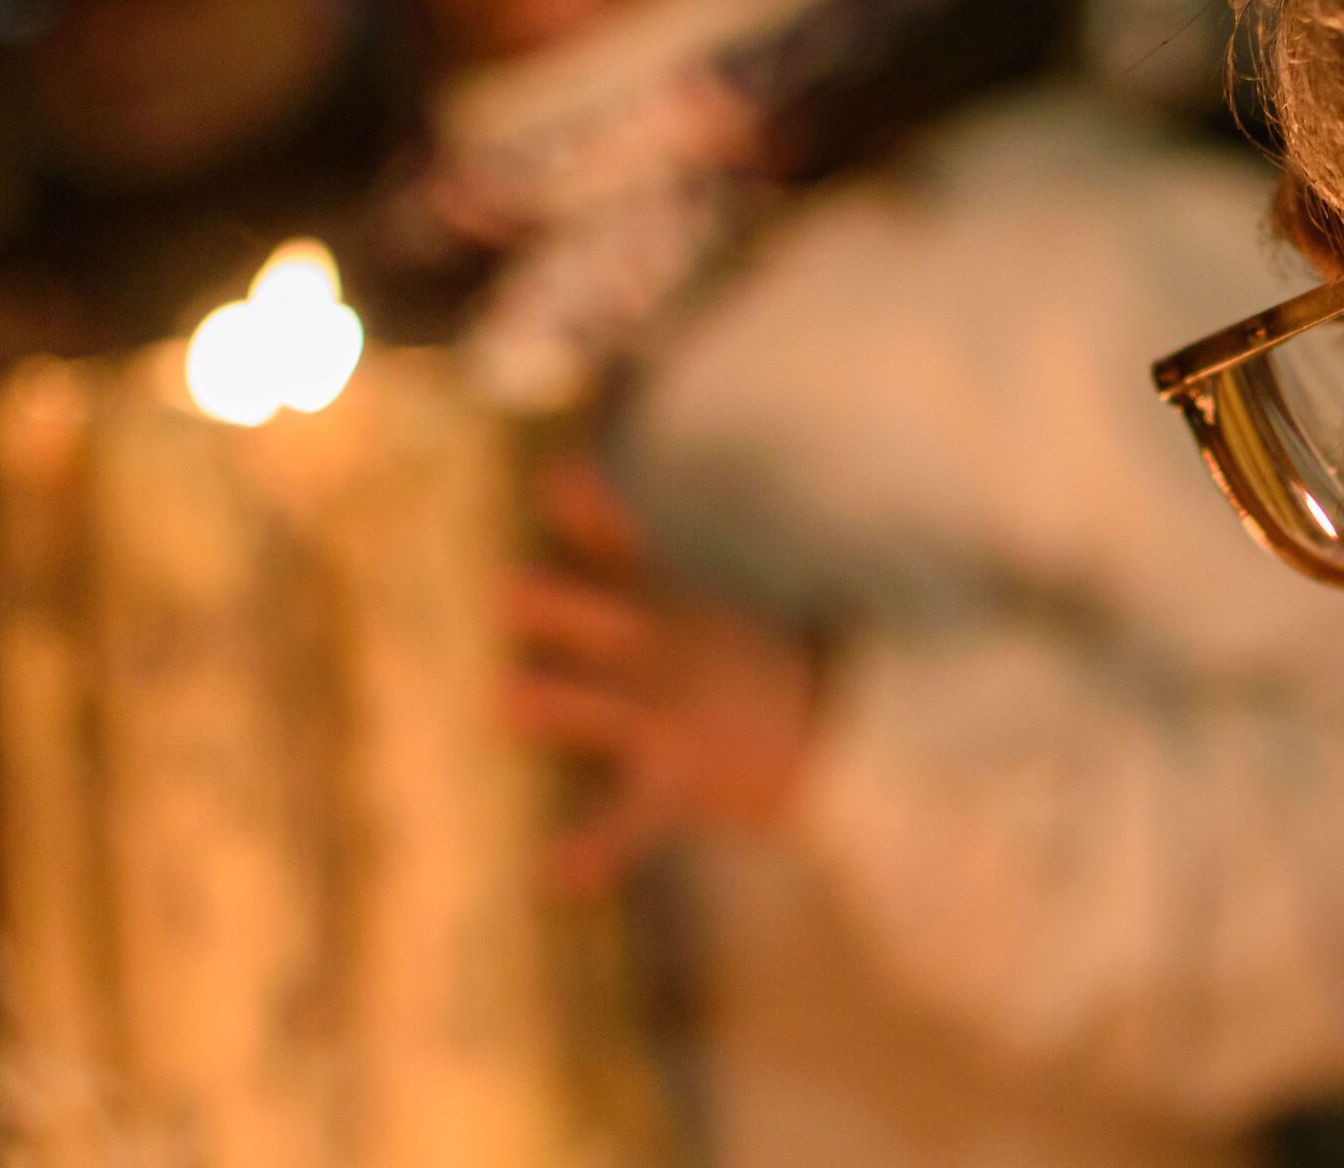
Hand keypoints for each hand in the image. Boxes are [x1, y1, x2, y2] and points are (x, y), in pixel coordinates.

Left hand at [505, 459, 818, 891]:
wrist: (833, 735)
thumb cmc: (727, 663)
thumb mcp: (677, 594)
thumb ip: (609, 541)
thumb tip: (556, 470)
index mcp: (660, 605)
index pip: (620, 546)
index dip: (590, 512)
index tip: (559, 479)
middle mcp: (661, 653)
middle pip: (607, 620)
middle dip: (559, 607)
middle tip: (510, 593)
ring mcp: (670, 718)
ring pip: (607, 707)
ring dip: (559, 703)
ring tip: (510, 699)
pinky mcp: (680, 783)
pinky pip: (633, 819)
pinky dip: (596, 847)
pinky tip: (555, 873)